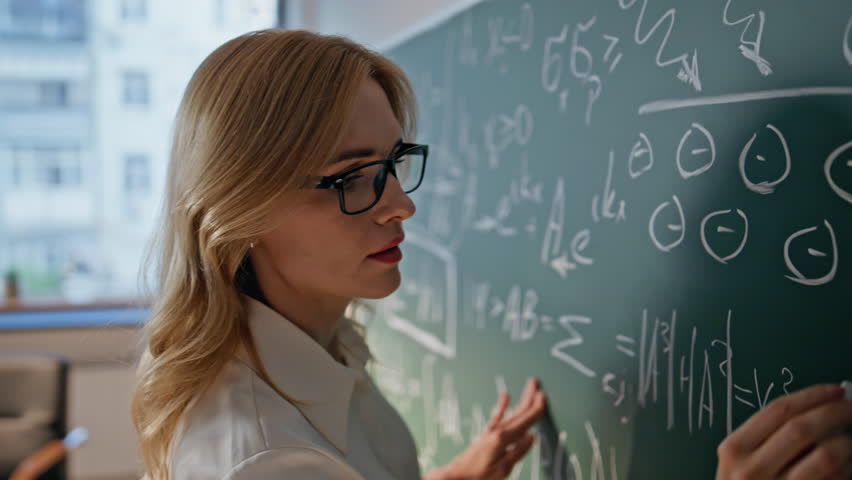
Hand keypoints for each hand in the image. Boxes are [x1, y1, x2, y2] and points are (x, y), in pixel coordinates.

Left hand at [428, 377, 546, 479]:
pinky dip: (502, 405)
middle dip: (529, 399)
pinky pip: (497, 416)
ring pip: (511, 412)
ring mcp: (491, 431)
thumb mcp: (503, 469)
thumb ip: (518, 452)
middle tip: (537, 384)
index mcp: (503, 438)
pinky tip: (506, 395)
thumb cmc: (478, 475)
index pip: (525, 421)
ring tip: (529, 388)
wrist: (456, 475)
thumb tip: (532, 437)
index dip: (536, 409)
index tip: (543, 396)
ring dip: (521, 400)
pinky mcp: (486, 434)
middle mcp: (497, 430)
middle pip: (519, 412)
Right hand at [716, 383, 851, 478]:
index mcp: (734, 451)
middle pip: (803, 428)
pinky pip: (836, 479)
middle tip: (851, 405)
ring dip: (848, 441)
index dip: (812, 395)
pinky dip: (848, 466)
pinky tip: (849, 460)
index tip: (834, 389)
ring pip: (827, 455)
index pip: (778, 410)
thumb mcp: (738, 465)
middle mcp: (753, 471)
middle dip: (835, 411)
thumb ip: (765, 440)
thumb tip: (816, 408)